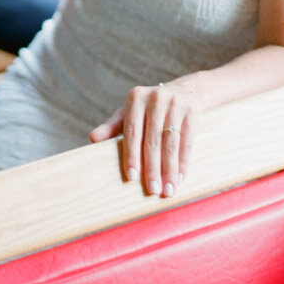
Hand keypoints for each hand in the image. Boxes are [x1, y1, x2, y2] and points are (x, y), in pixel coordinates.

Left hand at [89, 80, 199, 196]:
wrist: (184, 92)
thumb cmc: (149, 109)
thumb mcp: (129, 113)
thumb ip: (111, 127)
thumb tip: (92, 139)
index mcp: (135, 98)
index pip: (132, 132)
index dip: (132, 155)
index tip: (132, 178)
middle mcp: (155, 98)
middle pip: (152, 140)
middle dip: (153, 168)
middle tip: (152, 190)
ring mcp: (175, 103)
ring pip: (170, 143)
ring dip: (169, 170)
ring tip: (168, 190)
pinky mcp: (191, 111)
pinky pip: (186, 141)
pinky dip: (183, 162)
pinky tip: (179, 178)